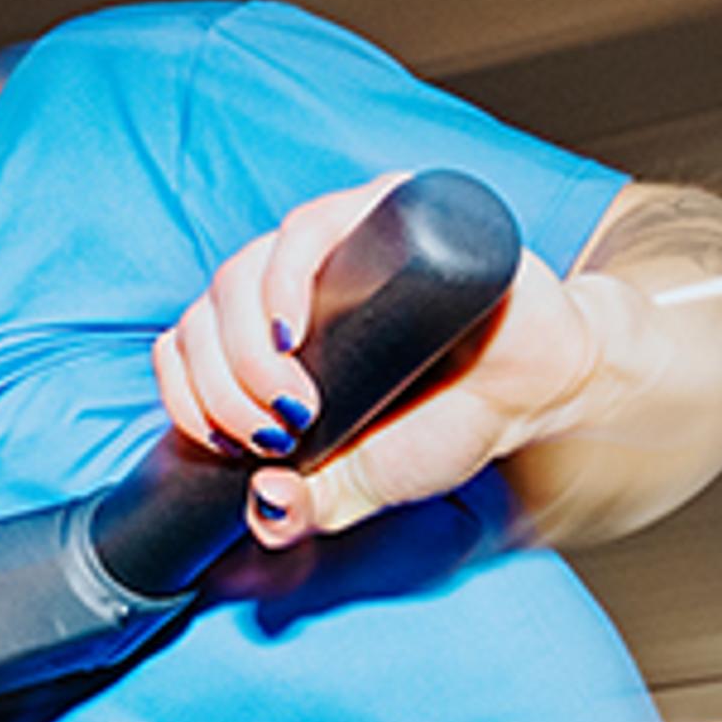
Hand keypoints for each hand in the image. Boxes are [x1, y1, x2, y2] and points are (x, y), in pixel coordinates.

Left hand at [152, 176, 615, 548]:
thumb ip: (308, 508)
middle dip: (222, 390)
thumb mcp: (362, 484)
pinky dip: (281, 279)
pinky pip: (304, 228)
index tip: (226, 444)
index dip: (185, 395)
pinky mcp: (377, 213)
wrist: (536, 387)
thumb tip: (262, 507)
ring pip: (241, 273)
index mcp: (269, 337)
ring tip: (292, 404)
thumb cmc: (449, 422)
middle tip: (273, 436)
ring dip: (243, 350)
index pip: (187, 346)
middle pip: (207, 315)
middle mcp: (289, 284)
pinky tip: (289, 330)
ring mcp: (332, 242)